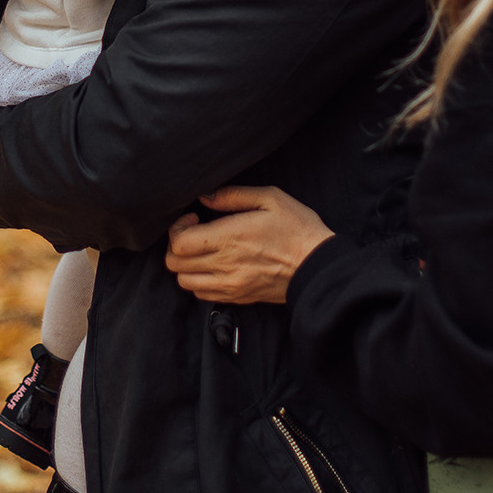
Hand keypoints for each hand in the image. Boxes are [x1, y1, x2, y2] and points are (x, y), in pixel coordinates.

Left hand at [165, 186, 334, 305]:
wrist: (317, 266)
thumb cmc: (297, 229)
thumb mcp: (270, 198)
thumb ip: (233, 195)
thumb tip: (206, 197)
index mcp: (229, 238)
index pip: (180, 243)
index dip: (177, 228)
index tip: (193, 218)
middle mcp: (225, 265)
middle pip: (175, 263)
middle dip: (177, 246)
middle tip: (194, 233)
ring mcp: (229, 285)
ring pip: (184, 282)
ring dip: (186, 265)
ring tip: (202, 251)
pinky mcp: (237, 297)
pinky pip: (201, 295)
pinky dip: (198, 281)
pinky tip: (213, 266)